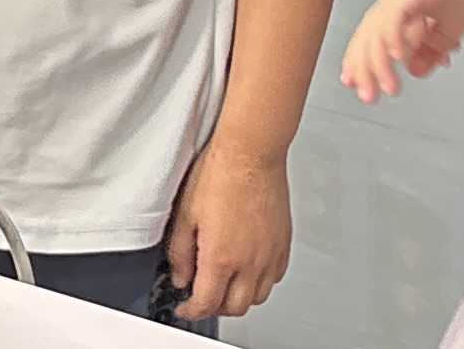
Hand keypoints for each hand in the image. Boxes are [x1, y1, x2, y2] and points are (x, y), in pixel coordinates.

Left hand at [166, 142, 292, 319]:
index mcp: (221, 257)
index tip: (184, 307)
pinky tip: (248, 269)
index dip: (191, 310)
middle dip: (214, 307)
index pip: (206, 303)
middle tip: (201, 296)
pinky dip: (260, 282)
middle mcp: (250, 262)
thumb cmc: (220, 174)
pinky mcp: (283, 244)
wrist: (251, 153)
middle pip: (234, 307)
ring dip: (238, 298)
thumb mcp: (185, 214)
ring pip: (258, 297)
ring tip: (224, 284)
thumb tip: (181, 275)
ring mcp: (270, 255)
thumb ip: (180, 252)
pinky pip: (275, 278)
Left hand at [342, 0, 463, 99]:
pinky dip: (393, 37)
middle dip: (365, 69)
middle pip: (368, 36)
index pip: (373, 37)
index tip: (358, 85)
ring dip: (380, 62)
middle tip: (368, 96)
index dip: (362, 62)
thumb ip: (431, 49)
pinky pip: (396, 15)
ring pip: (379, 30)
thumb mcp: (451, 28)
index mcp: (401, 5)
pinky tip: (398, 57)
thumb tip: (414, 70)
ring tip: (387, 86)